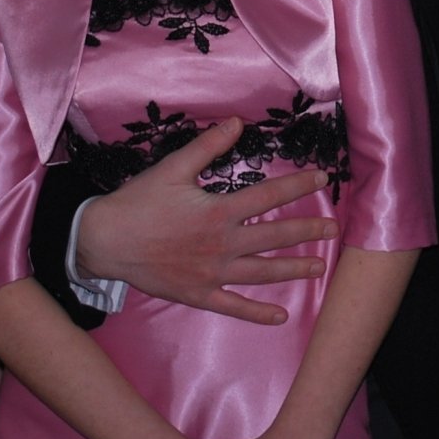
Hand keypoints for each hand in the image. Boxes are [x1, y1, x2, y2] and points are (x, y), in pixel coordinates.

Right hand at [78, 117, 336, 324]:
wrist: (105, 242)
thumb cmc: (139, 202)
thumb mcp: (173, 167)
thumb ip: (207, 146)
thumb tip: (237, 122)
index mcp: (219, 212)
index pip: (269, 195)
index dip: (297, 185)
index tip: (321, 179)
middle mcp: (223, 245)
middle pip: (274, 236)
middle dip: (307, 231)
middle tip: (333, 229)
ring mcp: (212, 274)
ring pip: (262, 273)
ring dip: (293, 269)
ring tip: (319, 267)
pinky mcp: (198, 295)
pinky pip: (234, 307)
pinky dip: (257, 313)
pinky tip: (279, 316)